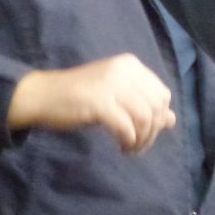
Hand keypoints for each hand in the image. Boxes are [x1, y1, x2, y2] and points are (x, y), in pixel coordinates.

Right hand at [7, 53, 175, 154]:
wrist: (42, 95)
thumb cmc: (79, 96)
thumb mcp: (116, 96)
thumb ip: (143, 104)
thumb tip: (172, 120)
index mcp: (131, 65)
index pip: (162, 93)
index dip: (160, 117)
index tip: (147, 133)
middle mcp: (125, 70)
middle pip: (156, 107)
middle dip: (152, 132)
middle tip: (138, 145)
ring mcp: (111, 85)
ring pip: (145, 118)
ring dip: (142, 139)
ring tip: (130, 148)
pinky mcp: (99, 103)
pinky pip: (127, 127)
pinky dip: (129, 141)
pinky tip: (122, 147)